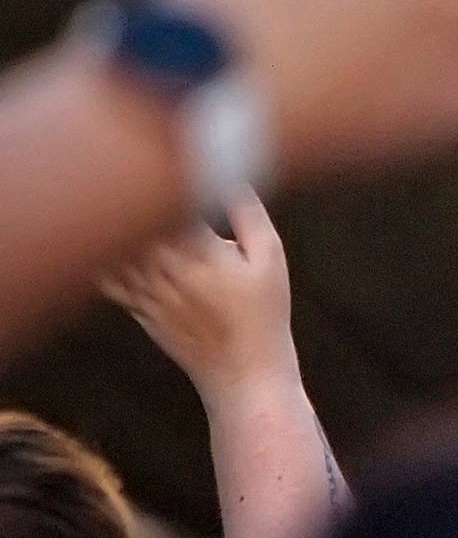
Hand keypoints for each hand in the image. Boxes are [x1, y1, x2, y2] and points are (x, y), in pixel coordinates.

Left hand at [100, 195, 297, 398]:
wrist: (244, 371)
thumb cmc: (264, 313)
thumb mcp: (271, 260)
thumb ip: (250, 217)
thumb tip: (232, 181)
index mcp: (201, 253)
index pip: (169, 203)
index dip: (168, 179)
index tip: (176, 166)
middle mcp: (167, 271)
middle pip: (134, 223)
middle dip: (134, 198)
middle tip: (138, 176)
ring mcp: (148, 294)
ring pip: (115, 249)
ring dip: (115, 225)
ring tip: (117, 202)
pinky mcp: (139, 310)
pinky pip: (111, 280)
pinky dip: (106, 259)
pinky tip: (108, 243)